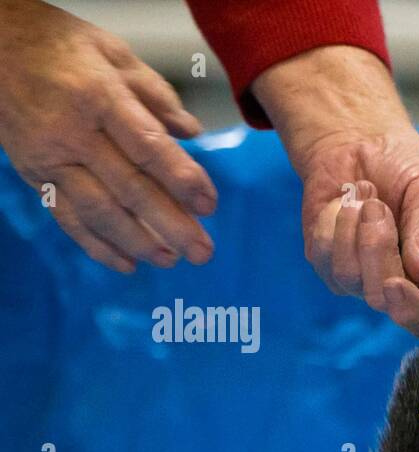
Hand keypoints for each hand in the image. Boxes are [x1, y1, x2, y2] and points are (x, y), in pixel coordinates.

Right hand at [0, 0, 215, 271]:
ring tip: (171, 260)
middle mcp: (71, 132)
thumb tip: (192, 131)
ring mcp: (50, 157)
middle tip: (203, 251)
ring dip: (138, 242)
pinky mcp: (35, 175)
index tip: (208, 204)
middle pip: (128, 188)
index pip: (146, 145)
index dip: (180, 179)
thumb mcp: (113, 52)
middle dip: (170, 225)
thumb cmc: (61, 47)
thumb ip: (156, 94)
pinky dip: (97, 245)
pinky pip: (67, 218)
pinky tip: (128, 263)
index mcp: (98, 96)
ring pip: (98, 211)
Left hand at [252, 46, 418, 334]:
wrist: (358, 143)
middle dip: (377, 250)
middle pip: (385, 300)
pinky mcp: (330, 266)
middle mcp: (405, 286)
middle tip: (378, 206)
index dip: (412, 308)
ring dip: (354, 229)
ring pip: (351, 279)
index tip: (395, 284)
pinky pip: (325, 259)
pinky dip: (333, 223)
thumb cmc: (404, 168)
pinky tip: (346, 203)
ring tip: (366, 195)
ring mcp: (364, 280)